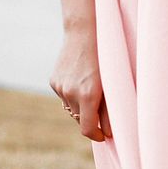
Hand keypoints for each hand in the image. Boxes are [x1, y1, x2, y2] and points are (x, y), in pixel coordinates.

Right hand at [48, 25, 111, 141]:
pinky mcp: (54, 81)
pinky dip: (73, 96)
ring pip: (71, 109)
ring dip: (81, 107)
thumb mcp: (113, 84)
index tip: (104, 135)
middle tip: (103, 112)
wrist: (84, 33)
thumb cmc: (106, 58)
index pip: (87, 129)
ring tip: (92, 92)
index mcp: (88, 95)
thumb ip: (110, 109)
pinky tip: (81, 82)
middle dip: (91, 120)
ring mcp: (60, 87)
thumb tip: (109, 132)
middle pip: (80, 120)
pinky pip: (64, 97)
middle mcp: (71, 93)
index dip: (96, 135)